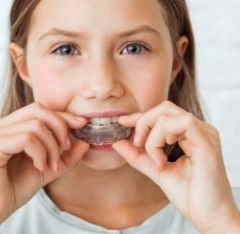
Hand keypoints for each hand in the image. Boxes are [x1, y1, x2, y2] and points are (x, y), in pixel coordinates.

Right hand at [0, 102, 88, 231]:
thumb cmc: (15, 188)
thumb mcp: (48, 168)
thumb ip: (66, 156)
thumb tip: (86, 142)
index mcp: (10, 126)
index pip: (40, 110)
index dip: (63, 115)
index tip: (81, 124)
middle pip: (38, 110)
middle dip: (59, 127)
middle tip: (66, 148)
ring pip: (36, 126)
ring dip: (51, 147)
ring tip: (51, 166)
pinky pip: (27, 138)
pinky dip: (40, 153)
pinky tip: (39, 167)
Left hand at [113, 101, 239, 232]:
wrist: (210, 218)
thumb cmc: (189, 195)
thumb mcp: (156, 170)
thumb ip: (138, 155)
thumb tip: (117, 143)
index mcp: (190, 135)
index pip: (162, 115)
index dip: (140, 116)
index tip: (122, 121)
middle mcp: (199, 130)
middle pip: (164, 108)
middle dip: (143, 122)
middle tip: (137, 144)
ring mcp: (204, 133)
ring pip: (168, 115)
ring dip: (152, 136)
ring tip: (155, 160)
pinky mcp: (207, 141)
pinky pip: (182, 123)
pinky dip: (163, 137)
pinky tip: (162, 158)